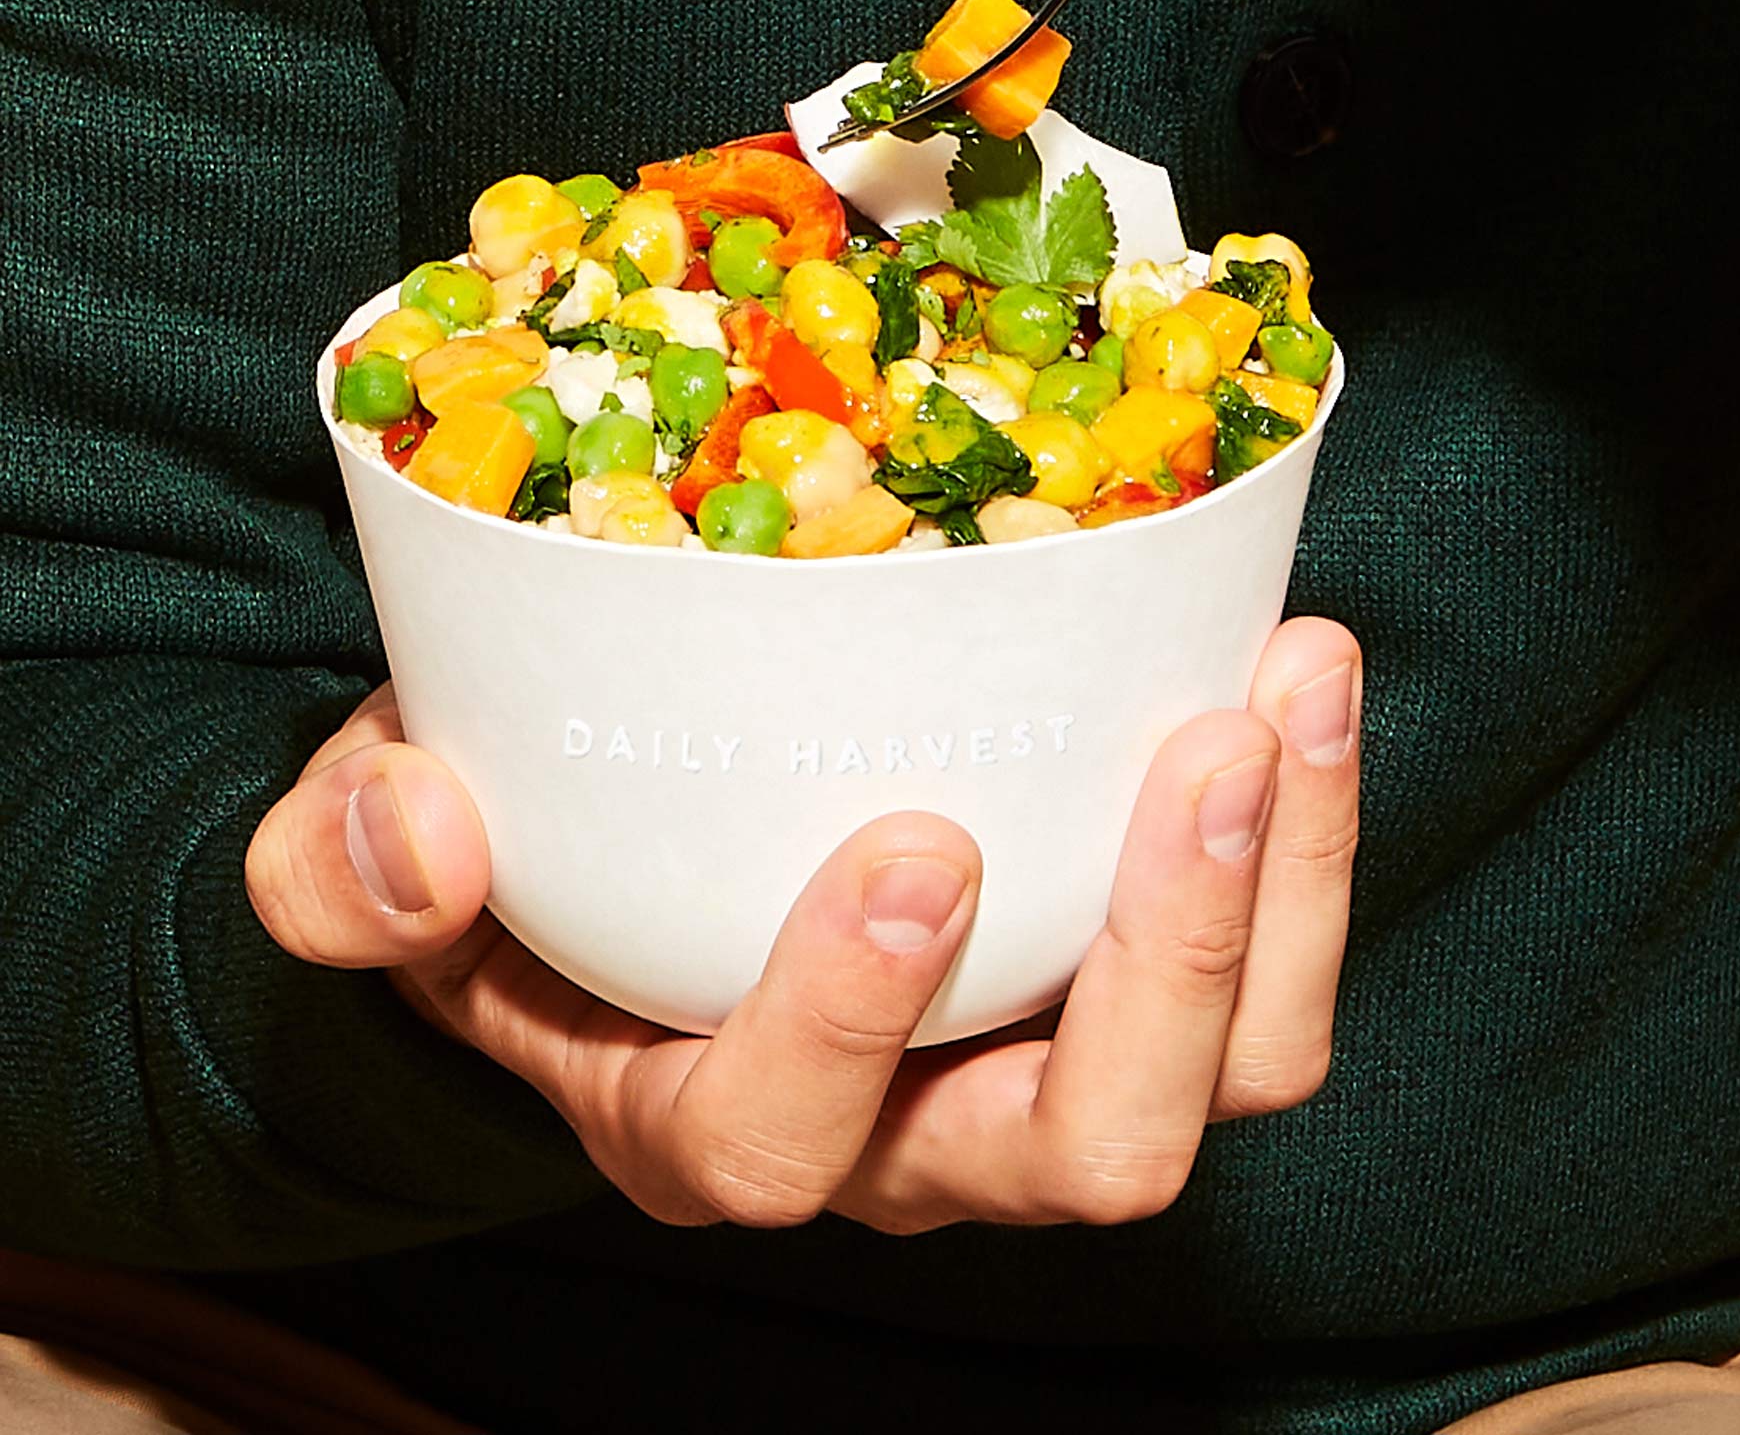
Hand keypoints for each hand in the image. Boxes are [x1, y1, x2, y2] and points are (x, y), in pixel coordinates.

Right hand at [246, 619, 1360, 1232]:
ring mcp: (1027, 1070)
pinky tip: (1295, 674)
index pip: (778, 1141)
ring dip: (1282, 892)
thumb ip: (348, 870)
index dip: (848, 1026)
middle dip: (1161, 968)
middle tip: (1200, 756)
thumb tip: (421, 830)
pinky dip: (1305, 839)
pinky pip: (1261, 979)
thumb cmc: (509, 870)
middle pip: (1070, 1152)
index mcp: (701, 1118)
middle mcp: (894, 1137)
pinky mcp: (1118, 986)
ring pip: (1213, 1076)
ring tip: (1288, 687)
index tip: (913, 847)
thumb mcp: (377, 863)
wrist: (615, 855)